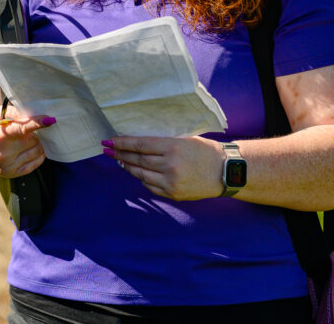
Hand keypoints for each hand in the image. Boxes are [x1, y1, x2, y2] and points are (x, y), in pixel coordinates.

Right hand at [0, 105, 55, 177]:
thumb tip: (30, 116)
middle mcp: (2, 154)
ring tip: (24, 138)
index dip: (37, 123)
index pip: (21, 129)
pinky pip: (34, 164)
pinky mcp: (10, 173)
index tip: (50, 120)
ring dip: (36, 143)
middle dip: (33, 132)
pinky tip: (29, 148)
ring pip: (36, 152)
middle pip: (32, 140)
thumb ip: (11, 112)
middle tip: (25, 129)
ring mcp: (6, 166)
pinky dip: (37, 154)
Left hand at [106, 136, 224, 200]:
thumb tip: (137, 144)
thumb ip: (162, 143)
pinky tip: (136, 172)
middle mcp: (170, 165)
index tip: (110, 140)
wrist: (226, 171)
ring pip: (141, 174)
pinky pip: (150, 186)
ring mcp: (171, 181)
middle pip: (137, 160)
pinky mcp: (173, 193)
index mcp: (173, 147)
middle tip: (107, 149)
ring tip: (118, 160)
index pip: (140, 144)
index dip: (123, 143)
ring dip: (127, 167)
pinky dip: (142, 179)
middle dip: (120, 154)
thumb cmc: (205, 151)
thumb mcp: (184, 139)